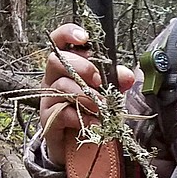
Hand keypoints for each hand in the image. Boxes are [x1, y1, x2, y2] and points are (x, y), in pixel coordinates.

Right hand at [39, 23, 136, 166]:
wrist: (77, 144)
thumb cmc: (90, 111)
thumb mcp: (105, 93)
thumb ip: (115, 82)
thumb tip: (127, 75)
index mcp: (66, 65)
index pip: (59, 41)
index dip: (68, 33)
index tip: (84, 37)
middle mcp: (53, 78)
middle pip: (56, 60)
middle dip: (81, 67)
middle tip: (99, 81)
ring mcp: (48, 98)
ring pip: (60, 86)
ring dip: (85, 95)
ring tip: (102, 107)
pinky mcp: (48, 119)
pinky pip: (61, 111)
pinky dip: (80, 116)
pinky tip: (94, 122)